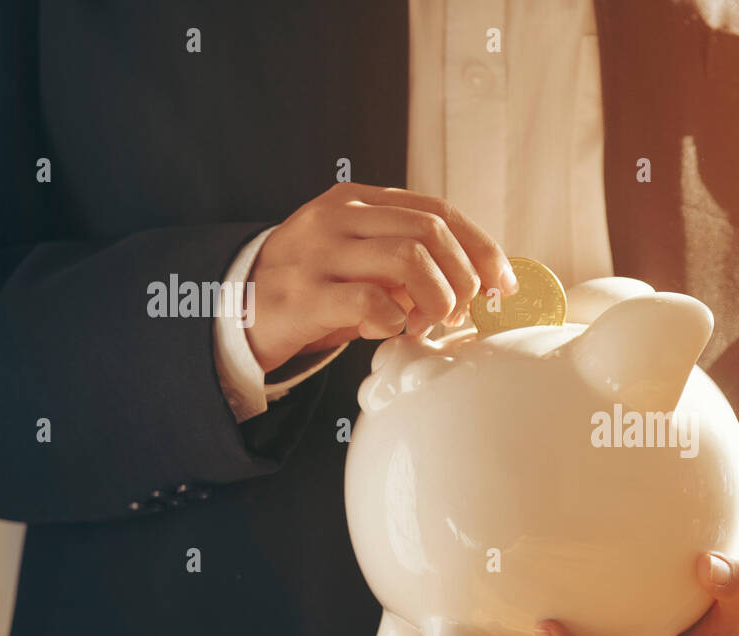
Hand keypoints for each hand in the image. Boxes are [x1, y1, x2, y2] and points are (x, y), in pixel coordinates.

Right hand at [245, 182, 517, 371]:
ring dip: (437, 300)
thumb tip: (479, 280)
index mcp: (358, 200)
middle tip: (463, 312)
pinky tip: (387, 332)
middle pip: (431, 233)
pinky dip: (394, 322)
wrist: (237, 308)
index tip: (502, 283)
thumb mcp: (361, 258)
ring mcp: (318, 253)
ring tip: (430, 324)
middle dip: (464, 278)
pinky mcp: (303, 295)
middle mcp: (338, 217)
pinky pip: (372, 302)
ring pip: (409, 261)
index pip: (438, 211)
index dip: (481, 248)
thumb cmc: (315, 287)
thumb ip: (409, 257)